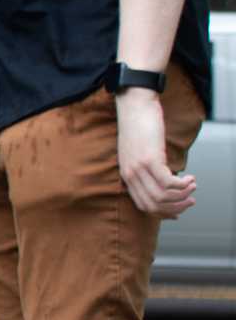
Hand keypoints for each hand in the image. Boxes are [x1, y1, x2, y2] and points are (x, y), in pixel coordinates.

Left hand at [116, 89, 196, 218]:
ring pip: (162, 197)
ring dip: (182, 195)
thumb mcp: (139, 153)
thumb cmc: (139, 128)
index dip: (164, 212)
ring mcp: (139, 168)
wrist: (134, 106)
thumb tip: (164, 184)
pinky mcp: (150, 159)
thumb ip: (147, 170)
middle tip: (190, 200)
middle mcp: (130, 175)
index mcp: (126, 176)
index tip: (179, 210)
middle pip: (153, 206)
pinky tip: (190, 178)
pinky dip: (183, 185)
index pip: (143, 206)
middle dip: (176, 208)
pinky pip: (168, 183)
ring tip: (192, 185)